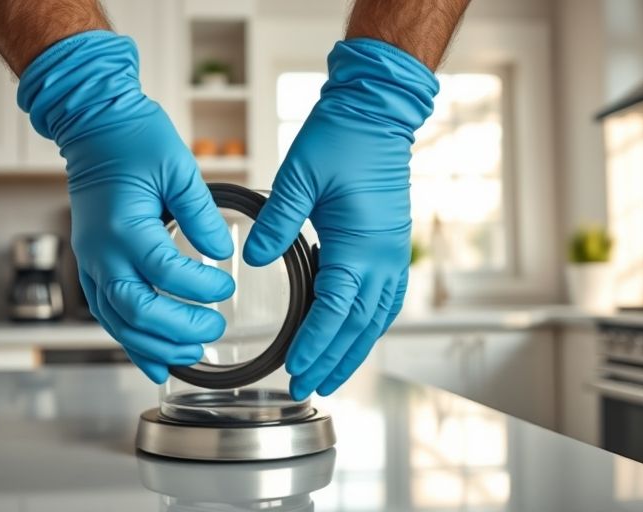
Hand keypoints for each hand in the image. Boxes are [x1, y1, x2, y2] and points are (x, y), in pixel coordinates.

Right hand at [19, 31, 234, 383]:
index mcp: (125, 226)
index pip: (166, 273)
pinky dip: (130, 340)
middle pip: (138, 310)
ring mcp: (91, 262)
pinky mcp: (90, 265)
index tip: (227, 286)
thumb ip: (201, 214)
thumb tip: (223, 252)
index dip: (201, 287)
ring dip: (155, 345)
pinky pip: (106, 314)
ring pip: (118, 322)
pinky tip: (154, 360)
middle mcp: (102, 251)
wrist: (92, 127)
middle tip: (215, 330)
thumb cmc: (133, 139)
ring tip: (191, 354)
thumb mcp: (178, 168)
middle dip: (179, 329)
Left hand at [244, 39, 438, 399]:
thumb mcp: (299, 176)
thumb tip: (251, 259)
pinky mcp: (390, 246)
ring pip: (376, 319)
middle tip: (310, 387)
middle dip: (334, 360)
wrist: (377, 112)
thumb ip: (275, 222)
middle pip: (359, 326)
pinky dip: (368, 326)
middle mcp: (382, 258)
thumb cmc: (341, 137)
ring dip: (354, 350)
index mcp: (359, 245)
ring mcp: (391, 254)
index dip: (315, 343)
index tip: (296, 368)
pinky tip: (353, 336)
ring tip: (331, 376)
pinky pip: (384, 300)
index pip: (334, 309)